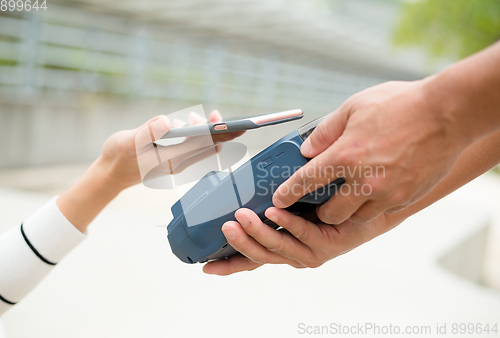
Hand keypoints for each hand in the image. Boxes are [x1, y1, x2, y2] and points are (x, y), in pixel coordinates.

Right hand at [58, 110, 241, 231]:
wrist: (110, 175)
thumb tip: (166, 121)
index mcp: (171, 160)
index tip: (232, 124)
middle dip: (217, 130)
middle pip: (209, 147)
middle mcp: (179, 163)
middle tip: (213, 114)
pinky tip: (182, 124)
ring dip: (202, 130)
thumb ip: (147, 131)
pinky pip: (192, 147)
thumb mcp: (127, 141)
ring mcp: (177, 162)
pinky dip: (193, 134)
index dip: (220, 134)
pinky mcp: (173, 159)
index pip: (204, 145)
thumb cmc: (118, 157)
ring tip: (191, 117)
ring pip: (201, 147)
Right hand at [203, 207, 401, 274]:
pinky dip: (286, 223)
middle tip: (226, 226)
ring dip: (257, 232)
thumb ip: (271, 202)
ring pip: (277, 247)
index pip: (251, 260)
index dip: (228, 265)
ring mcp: (309, 252)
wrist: (366, 209)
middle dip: (239, 243)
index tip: (207, 267)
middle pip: (259, 256)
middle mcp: (293, 254)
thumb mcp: (291, 206)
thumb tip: (249, 186)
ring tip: (241, 216)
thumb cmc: (328, 206)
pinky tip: (274, 211)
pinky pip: (302, 233)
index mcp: (282, 247)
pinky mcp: (325, 245)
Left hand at [272, 80, 470, 224]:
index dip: (288, 193)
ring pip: (356, 217)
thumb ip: (326, 130)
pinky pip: (381, 211)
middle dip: (321, 209)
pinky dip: (373, 204)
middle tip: (323, 198)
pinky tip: (376, 187)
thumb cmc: (400, 104)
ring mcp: (387, 193)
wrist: (448, 113)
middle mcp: (364, 180)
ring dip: (348, 209)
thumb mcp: (354, 107)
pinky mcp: (406, 198)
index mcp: (346, 155)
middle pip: (330, 213)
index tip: (279, 200)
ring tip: (351, 192)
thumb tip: (307, 148)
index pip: (306, 182)